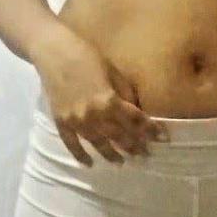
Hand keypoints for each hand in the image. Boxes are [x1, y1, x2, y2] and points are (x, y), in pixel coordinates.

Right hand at [32, 28, 169, 166]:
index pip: (136, 120)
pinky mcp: (61, 122)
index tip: (162, 138)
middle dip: (134, 146)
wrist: (53, 52)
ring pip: (98, 144)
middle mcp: (94, 115)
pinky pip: (72, 144)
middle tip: (145, 155)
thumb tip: (137, 111)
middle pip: (119, 135)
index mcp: (109, 100)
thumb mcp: (113, 72)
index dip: (151, 129)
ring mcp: (76, 121)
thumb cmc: (87, 56)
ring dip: (111, 155)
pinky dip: (80, 156)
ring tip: (122, 162)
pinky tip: (89, 164)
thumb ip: (124, 94)